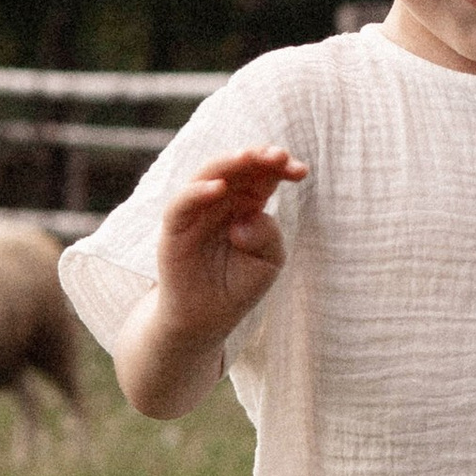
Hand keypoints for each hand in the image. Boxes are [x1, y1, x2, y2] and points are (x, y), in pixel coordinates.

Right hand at [153, 147, 308, 347]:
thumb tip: (245, 219)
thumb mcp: (268, 262)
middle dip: (259, 158)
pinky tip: (218, 188)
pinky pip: (182, 204)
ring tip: (249, 156)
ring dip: (229, 163)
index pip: (263, 176)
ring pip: (208, 175)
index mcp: (246, 204)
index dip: (280, 168)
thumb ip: (268, 236)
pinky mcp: (174, 229)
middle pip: (238, 168)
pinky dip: (197, 192)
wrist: (206, 319)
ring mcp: (196, 211)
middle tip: (281, 156)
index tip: (301, 171)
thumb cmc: (238, 285)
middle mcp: (220, 201)